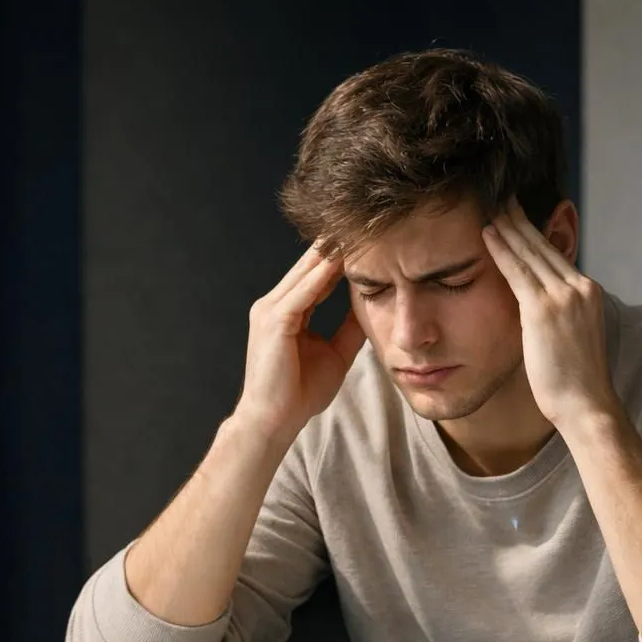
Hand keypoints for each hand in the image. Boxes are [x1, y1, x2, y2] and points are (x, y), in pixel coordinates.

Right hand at [236, 244, 366, 443]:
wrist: (274, 421)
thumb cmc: (299, 393)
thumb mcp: (335, 353)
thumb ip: (349, 328)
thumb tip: (370, 307)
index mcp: (288, 311)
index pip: (315, 275)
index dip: (339, 257)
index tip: (366, 240)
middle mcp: (275, 304)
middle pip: (309, 266)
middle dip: (334, 245)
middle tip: (362, 221)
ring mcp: (271, 311)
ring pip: (305, 273)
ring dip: (330, 252)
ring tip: (355, 231)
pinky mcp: (274, 322)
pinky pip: (302, 293)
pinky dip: (321, 275)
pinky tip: (341, 260)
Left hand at [481, 200, 618, 432]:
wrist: (586, 405)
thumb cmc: (574, 383)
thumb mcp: (571, 338)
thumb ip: (558, 316)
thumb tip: (537, 310)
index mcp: (588, 292)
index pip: (554, 255)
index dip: (533, 233)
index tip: (516, 214)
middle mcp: (580, 287)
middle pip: (543, 245)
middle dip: (519, 219)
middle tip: (500, 196)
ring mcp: (564, 297)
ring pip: (530, 252)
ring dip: (507, 226)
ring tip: (489, 206)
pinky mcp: (544, 310)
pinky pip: (518, 271)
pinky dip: (501, 249)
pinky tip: (487, 233)